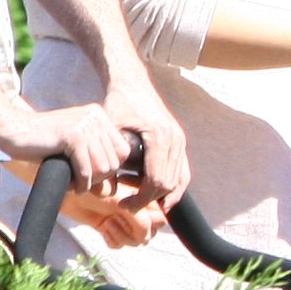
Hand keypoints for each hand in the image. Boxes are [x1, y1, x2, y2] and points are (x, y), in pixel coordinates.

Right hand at [0, 96, 128, 187]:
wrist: (10, 130)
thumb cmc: (41, 144)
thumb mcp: (75, 149)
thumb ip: (95, 162)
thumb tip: (112, 190)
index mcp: (99, 116)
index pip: (124, 151)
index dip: (110, 170)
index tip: (92, 177)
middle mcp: (96, 116)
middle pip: (115, 161)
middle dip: (99, 179)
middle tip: (80, 182)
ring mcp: (85, 124)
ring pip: (104, 167)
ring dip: (89, 183)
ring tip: (73, 182)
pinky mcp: (73, 135)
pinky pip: (87, 169)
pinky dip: (81, 183)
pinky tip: (72, 186)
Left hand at [61, 179, 168, 248]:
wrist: (68, 189)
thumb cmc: (95, 189)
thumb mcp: (122, 201)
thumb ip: (140, 219)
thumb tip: (146, 237)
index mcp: (144, 199)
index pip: (161, 219)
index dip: (149, 223)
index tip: (130, 216)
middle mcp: (136, 210)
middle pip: (150, 233)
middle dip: (133, 231)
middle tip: (117, 219)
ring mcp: (122, 220)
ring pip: (135, 241)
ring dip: (121, 235)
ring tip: (107, 223)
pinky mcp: (107, 228)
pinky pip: (119, 244)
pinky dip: (111, 240)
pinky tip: (103, 228)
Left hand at [100, 79, 189, 208]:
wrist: (133, 84)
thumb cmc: (119, 104)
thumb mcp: (111, 127)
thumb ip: (113, 152)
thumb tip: (108, 180)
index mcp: (160, 138)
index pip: (157, 180)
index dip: (142, 198)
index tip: (124, 204)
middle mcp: (175, 140)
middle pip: (170, 183)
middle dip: (150, 199)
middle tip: (128, 205)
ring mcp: (180, 140)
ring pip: (180, 179)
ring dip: (162, 194)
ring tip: (140, 201)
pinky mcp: (179, 141)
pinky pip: (182, 170)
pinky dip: (172, 185)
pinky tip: (156, 193)